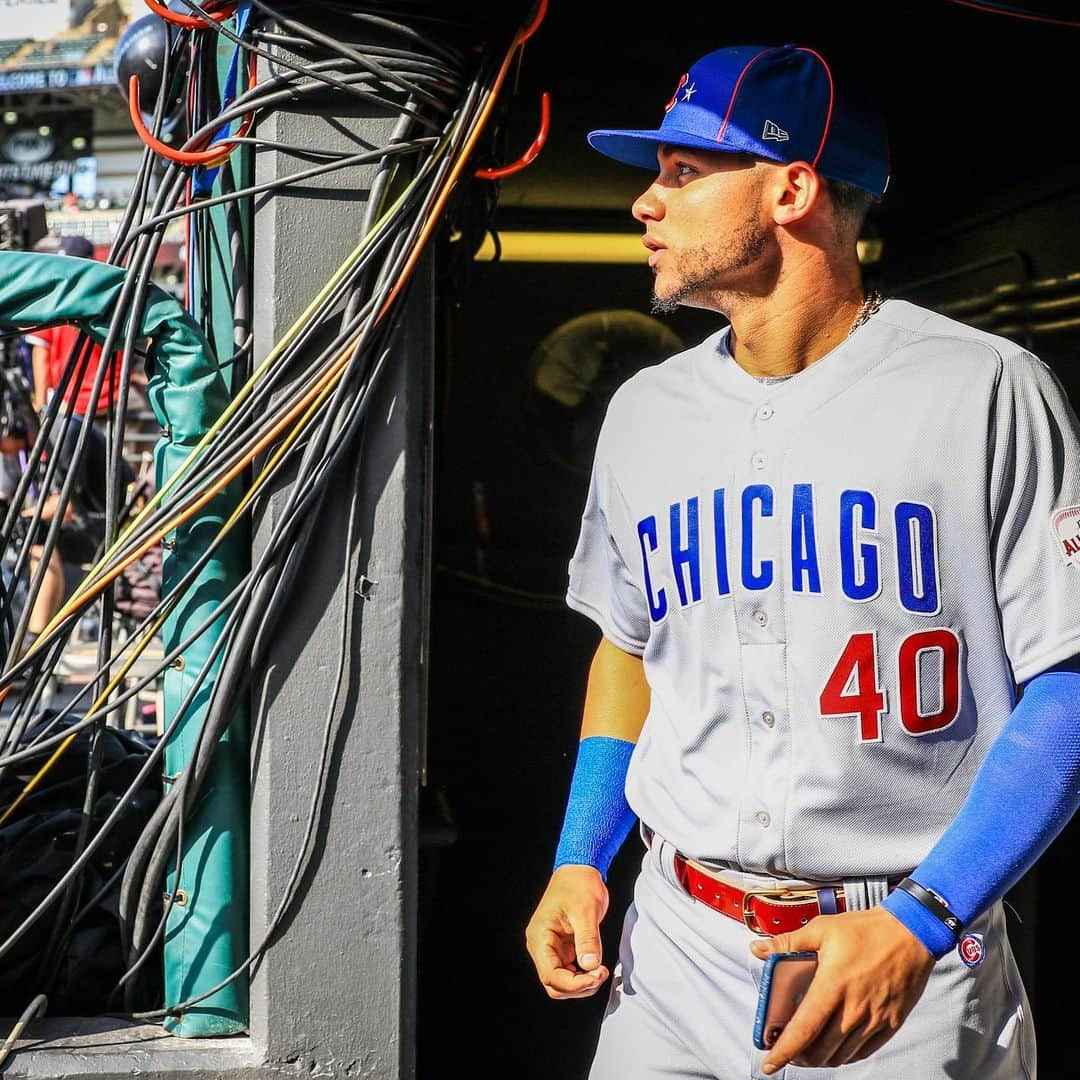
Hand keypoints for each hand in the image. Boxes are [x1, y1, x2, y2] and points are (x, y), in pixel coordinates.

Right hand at [525, 864, 609, 998]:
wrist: (580, 870)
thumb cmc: (579, 884)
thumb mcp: (586, 911)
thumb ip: (588, 939)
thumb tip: (590, 966)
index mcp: (540, 937)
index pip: (551, 975)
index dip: (575, 984)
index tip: (597, 975)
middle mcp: (541, 946)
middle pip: (554, 984)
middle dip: (578, 987)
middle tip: (601, 973)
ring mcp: (551, 948)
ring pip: (562, 982)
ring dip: (581, 984)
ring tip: (600, 970)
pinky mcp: (562, 948)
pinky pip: (569, 972)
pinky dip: (583, 976)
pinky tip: (597, 967)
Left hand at [750, 906, 935, 1073]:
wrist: (910, 933)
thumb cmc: (865, 930)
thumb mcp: (821, 929)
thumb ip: (787, 943)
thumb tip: (757, 949)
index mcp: (832, 985)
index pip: (803, 1029)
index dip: (784, 1050)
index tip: (770, 1062)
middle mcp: (853, 1009)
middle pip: (820, 1050)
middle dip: (799, 1056)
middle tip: (787, 1049)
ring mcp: (874, 1019)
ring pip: (841, 1055)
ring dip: (821, 1058)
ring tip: (808, 1049)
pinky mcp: (890, 1024)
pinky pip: (863, 1051)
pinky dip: (845, 1055)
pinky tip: (836, 1047)